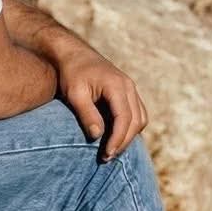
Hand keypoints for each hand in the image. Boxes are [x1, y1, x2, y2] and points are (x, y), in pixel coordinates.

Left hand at [54, 43, 148, 160]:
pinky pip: (137, 112)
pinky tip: (116, 136)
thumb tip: (97, 136)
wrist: (72, 53)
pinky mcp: (127, 90)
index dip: (117, 140)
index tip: (106, 155)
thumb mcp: (75, 93)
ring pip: (140, 118)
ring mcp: (130, 87)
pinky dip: (131, 126)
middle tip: (107, 157)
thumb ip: (87, 114)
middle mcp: (128, 86)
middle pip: (136, 121)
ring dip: (130, 135)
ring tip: (112, 150)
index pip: (124, 119)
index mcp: (117, 85)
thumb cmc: (71, 72)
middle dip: (124, 142)